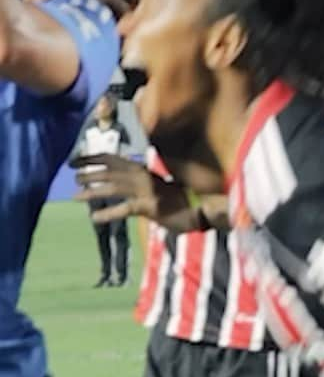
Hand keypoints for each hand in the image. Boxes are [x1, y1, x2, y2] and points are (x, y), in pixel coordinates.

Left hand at [73, 154, 195, 228]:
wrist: (198, 209)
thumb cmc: (177, 199)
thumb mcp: (156, 185)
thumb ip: (139, 180)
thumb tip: (119, 179)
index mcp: (142, 169)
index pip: (113, 159)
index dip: (92, 158)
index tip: (74, 160)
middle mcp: (142, 176)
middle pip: (110, 170)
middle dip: (89, 172)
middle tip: (73, 176)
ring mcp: (146, 190)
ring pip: (114, 187)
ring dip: (94, 190)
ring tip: (76, 195)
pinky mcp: (149, 206)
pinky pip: (125, 209)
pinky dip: (109, 213)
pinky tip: (95, 217)